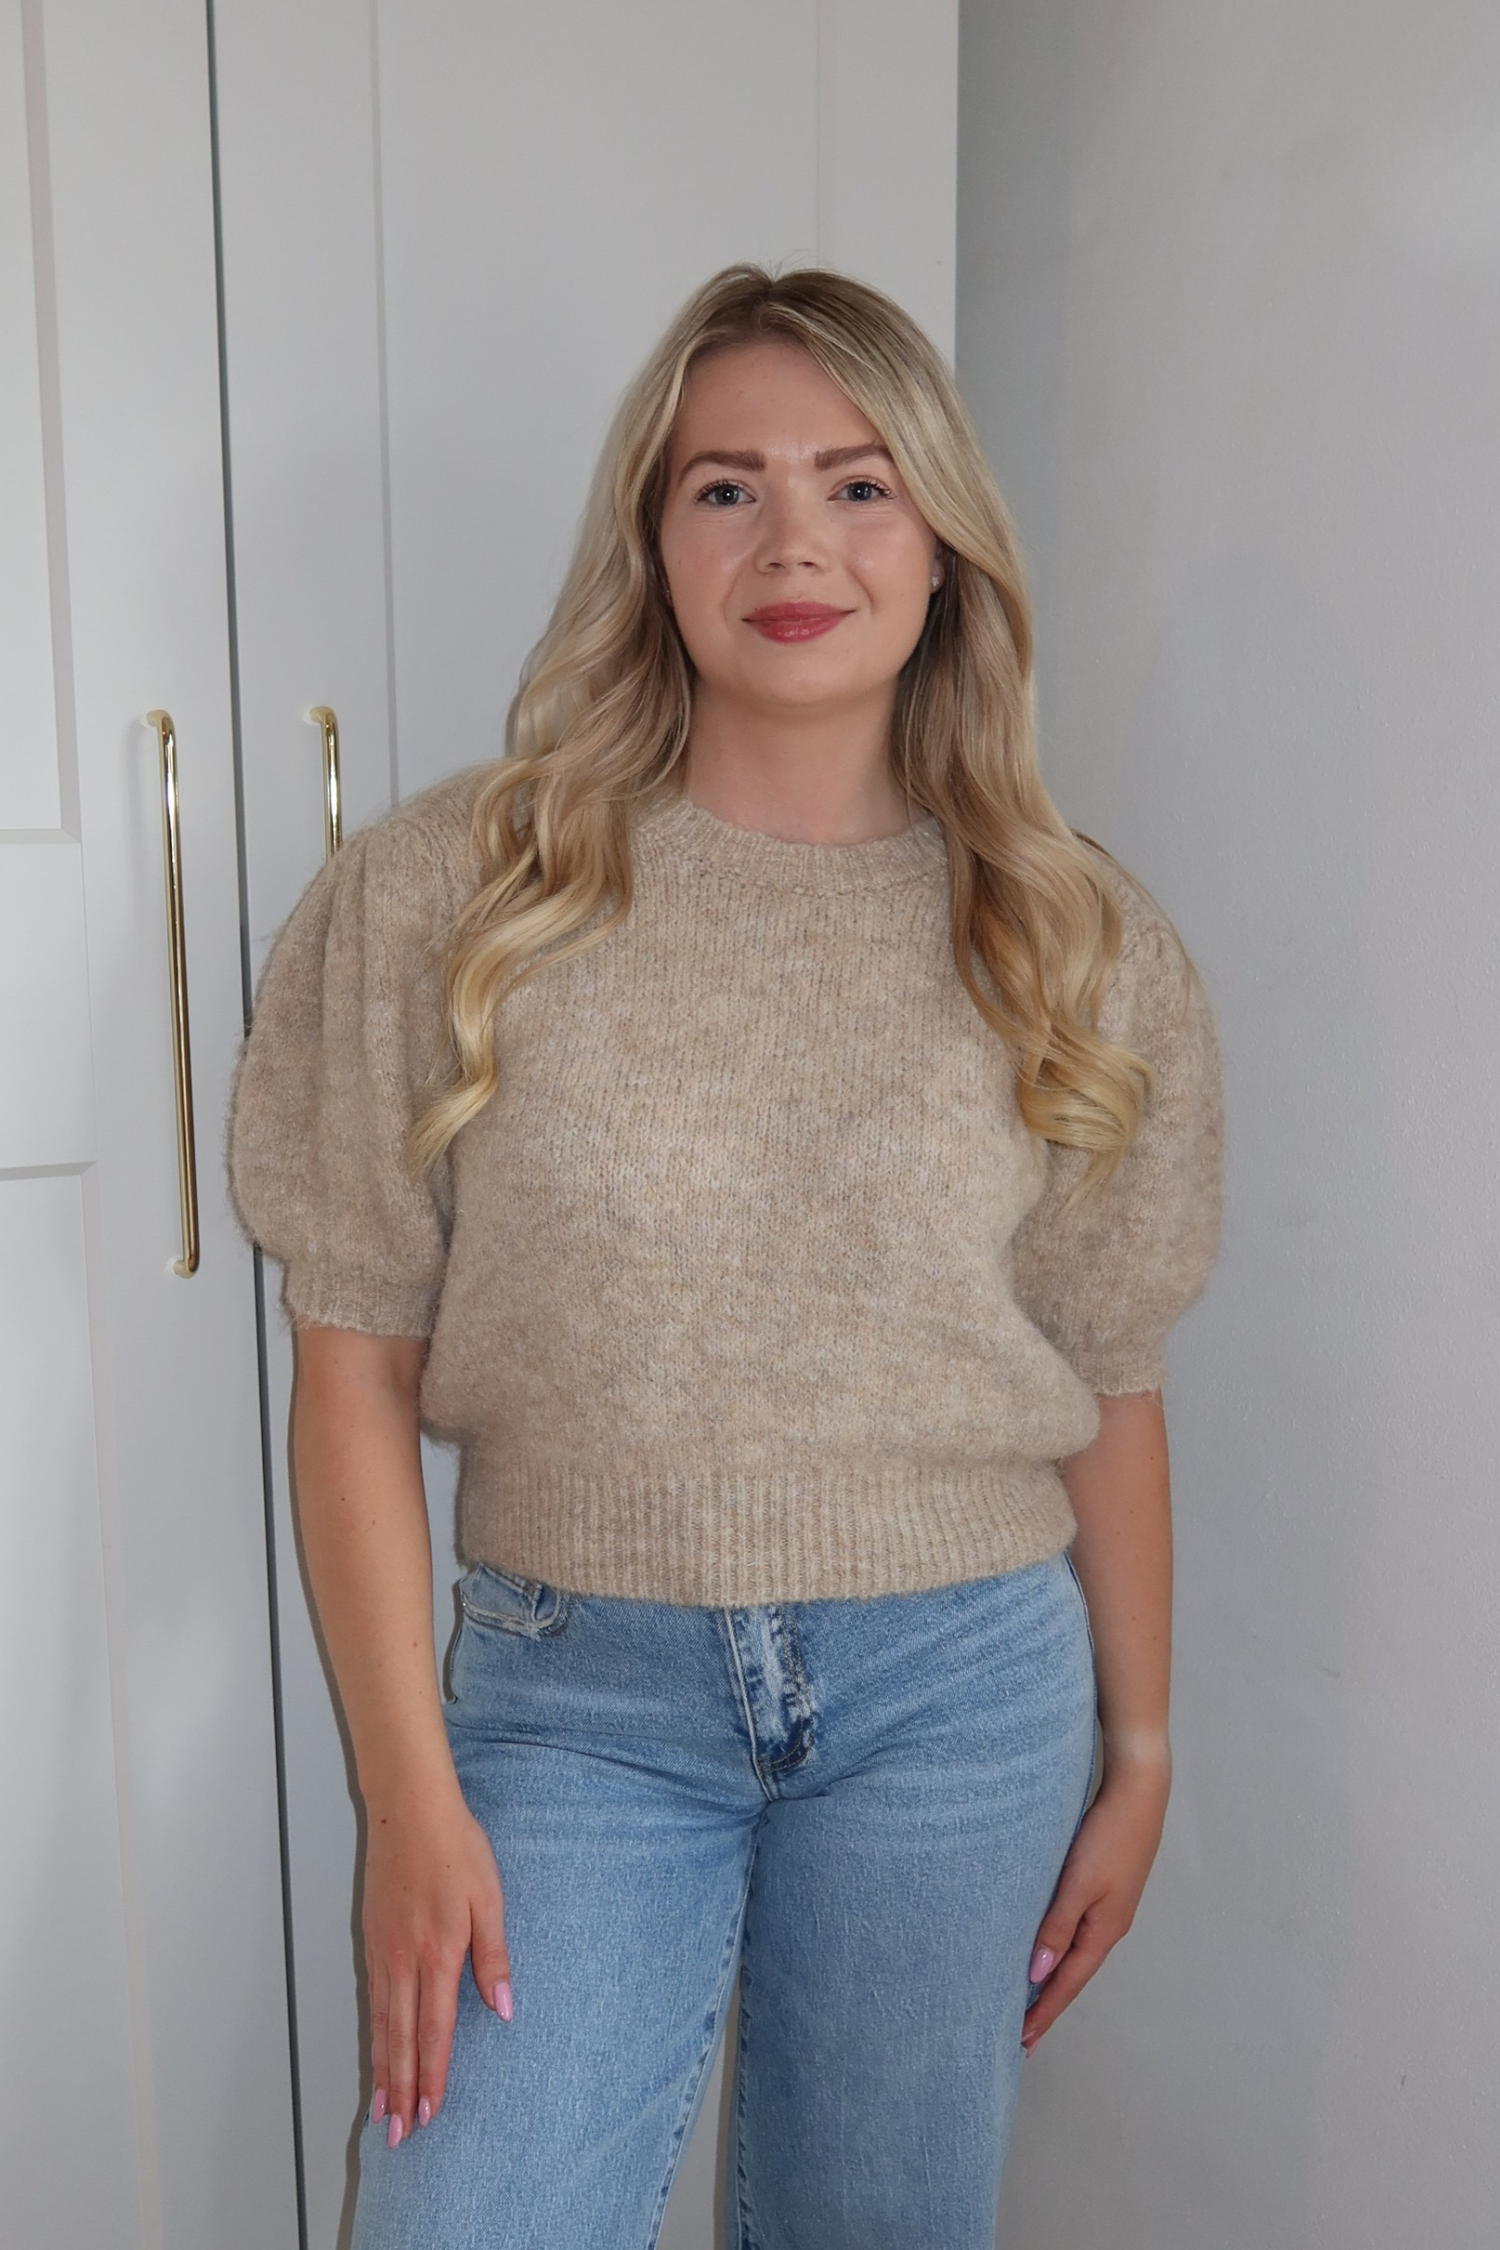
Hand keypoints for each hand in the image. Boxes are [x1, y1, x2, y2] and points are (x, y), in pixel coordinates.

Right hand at [363, 1784, 512, 2145]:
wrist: (409, 1809)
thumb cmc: (456, 1848)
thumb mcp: (489, 1898)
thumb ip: (494, 1956)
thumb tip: (504, 2007)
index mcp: (438, 1953)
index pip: (434, 2030)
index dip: (432, 2076)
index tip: (429, 2114)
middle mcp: (404, 1960)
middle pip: (400, 2039)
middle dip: (400, 2091)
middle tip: (397, 2137)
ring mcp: (383, 1951)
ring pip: (381, 2025)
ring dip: (382, 2071)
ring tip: (380, 2112)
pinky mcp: (373, 1939)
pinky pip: (372, 1999)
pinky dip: (373, 2034)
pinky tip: (376, 2049)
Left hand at [1021, 1749, 1170, 2051]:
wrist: (1138, 1790)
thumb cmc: (1109, 1835)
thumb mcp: (1078, 1883)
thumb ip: (1056, 1927)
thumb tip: (1037, 1975)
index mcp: (1104, 1931)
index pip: (1068, 1983)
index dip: (1044, 2012)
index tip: (1021, 2042)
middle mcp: (1108, 1925)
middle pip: (1074, 1974)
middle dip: (1048, 2003)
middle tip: (1022, 2032)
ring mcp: (1109, 1906)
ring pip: (1075, 1952)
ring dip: (1053, 1976)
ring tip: (1029, 1997)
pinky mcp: (1104, 1886)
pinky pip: (1076, 1928)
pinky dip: (1059, 1946)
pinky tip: (1047, 1945)